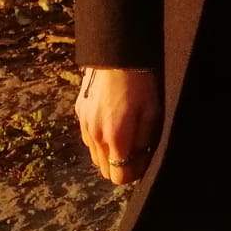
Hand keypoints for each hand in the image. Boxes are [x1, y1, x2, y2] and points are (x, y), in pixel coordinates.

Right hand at [76, 67, 162, 186]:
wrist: (116, 53)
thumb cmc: (140, 82)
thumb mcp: (151, 113)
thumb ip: (143, 142)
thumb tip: (139, 162)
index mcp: (115, 138)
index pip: (118, 177)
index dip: (132, 174)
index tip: (142, 162)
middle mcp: (95, 136)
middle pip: (104, 170)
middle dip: (120, 166)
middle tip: (136, 150)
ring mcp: (84, 124)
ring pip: (95, 155)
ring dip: (109, 153)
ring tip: (124, 136)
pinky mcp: (79, 112)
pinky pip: (88, 137)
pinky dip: (99, 139)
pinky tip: (111, 122)